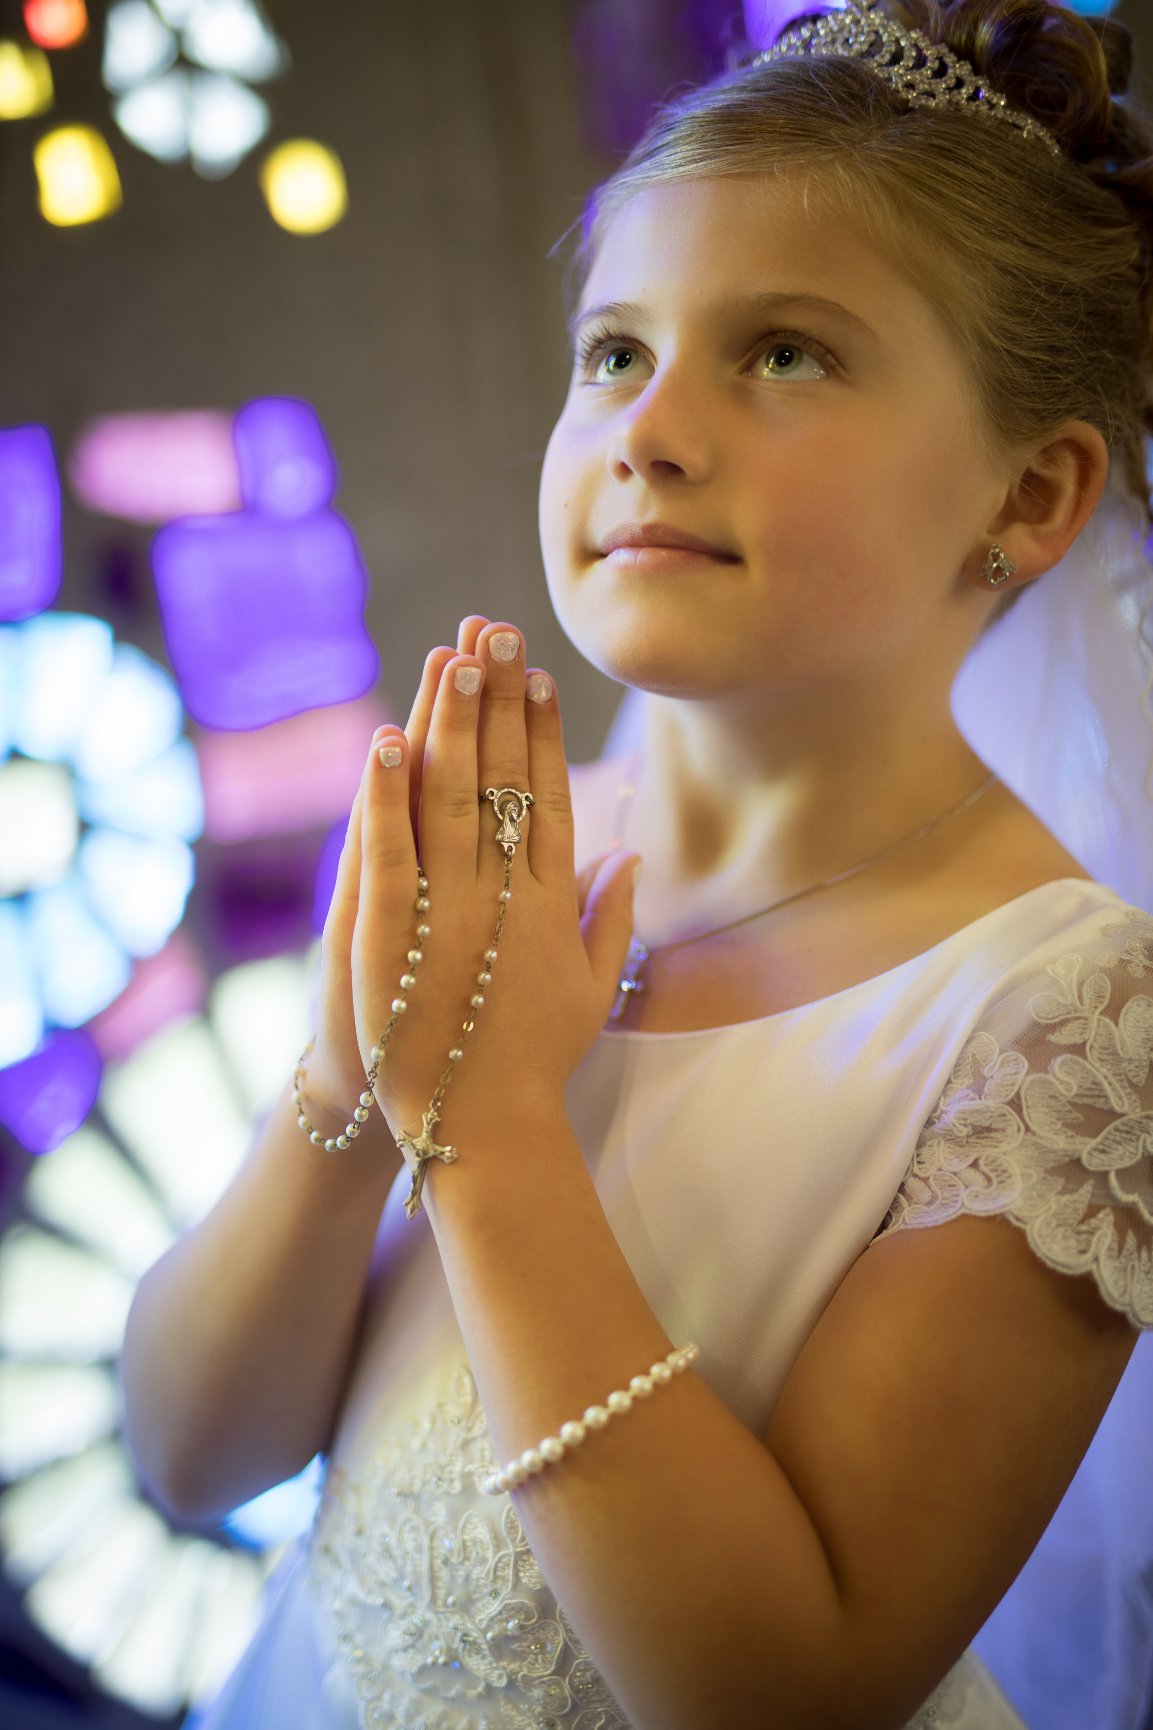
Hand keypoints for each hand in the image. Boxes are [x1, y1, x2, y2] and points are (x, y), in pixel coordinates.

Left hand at [316, 617, 640, 1154]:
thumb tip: (631, 852)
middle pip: (500, 778)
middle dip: (498, 698)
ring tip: (453, 655)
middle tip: (495, 629)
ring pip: (448, 799)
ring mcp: (450, 914)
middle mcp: (505, 894)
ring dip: (450, 722)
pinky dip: (387, 795)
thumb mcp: (593, 988)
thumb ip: (611, 916)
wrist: (486, 1131)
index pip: (548, 796)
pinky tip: (389, 737)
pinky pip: (389, 853)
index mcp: (551, 903)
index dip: (541, 731)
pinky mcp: (395, 939)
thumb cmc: (538, 1060)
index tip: (538, 674)